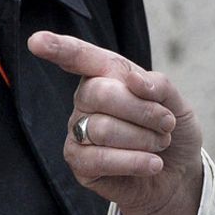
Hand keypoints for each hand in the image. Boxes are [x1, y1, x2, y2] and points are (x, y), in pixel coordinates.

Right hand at [27, 30, 203, 214]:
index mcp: (104, 75)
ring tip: (160, 144)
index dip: (58, 47)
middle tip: (167, 124)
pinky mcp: (79, 163)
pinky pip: (99, 159)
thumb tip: (134, 81)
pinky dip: (134, 161)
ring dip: (144, 138)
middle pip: (100, 93)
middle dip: (143, 111)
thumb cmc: (169, 131)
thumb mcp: (175, 101)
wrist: (178, 173)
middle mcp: (85, 99)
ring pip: (102, 128)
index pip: (79, 57)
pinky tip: (152, 164)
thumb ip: (158, 85)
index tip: (36, 41)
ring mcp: (78, 131)